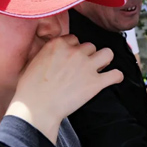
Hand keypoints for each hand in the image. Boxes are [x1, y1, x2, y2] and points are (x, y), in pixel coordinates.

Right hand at [6, 35, 122, 141]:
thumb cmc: (30, 90)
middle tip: (83, 67)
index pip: (74, 39)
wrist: (36, 107)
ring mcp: (87, 66)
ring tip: (100, 68)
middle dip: (88, 55)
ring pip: (107, 53)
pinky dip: (116, 77)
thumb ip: (47, 54)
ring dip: (105, 60)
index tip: (72, 58)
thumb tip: (53, 56)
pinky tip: (113, 79)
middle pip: (90, 46)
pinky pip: (116, 74)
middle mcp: (74, 52)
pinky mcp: (95, 83)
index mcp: (58, 44)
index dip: (74, 49)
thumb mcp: (33, 62)